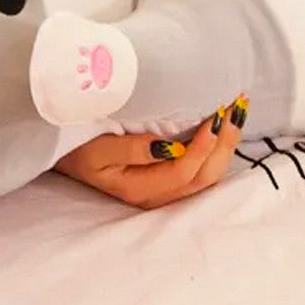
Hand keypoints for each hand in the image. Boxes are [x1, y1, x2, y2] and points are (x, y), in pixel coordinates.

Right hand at [53, 97, 248, 208]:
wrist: (66, 154)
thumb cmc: (79, 146)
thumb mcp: (97, 148)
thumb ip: (132, 148)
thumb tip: (167, 146)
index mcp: (138, 188)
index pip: (182, 172)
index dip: (202, 146)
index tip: (214, 114)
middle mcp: (156, 196)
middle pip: (202, 179)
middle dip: (224, 143)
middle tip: (235, 107)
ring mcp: (164, 191)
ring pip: (208, 178)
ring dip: (226, 145)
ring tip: (238, 111)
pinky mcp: (169, 181)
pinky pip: (202, 171)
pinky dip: (218, 149)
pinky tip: (226, 125)